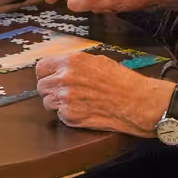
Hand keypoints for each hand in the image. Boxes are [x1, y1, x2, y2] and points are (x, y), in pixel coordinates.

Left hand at [34, 52, 173, 136]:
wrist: (136, 102)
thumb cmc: (122, 81)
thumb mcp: (98, 61)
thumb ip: (75, 63)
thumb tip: (62, 66)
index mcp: (71, 62)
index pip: (42, 67)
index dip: (46, 73)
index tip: (50, 77)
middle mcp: (65, 79)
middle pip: (42, 86)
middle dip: (51, 89)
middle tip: (63, 92)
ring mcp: (65, 99)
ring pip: (47, 102)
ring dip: (57, 103)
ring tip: (75, 102)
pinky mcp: (70, 116)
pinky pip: (59, 115)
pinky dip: (67, 115)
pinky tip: (82, 110)